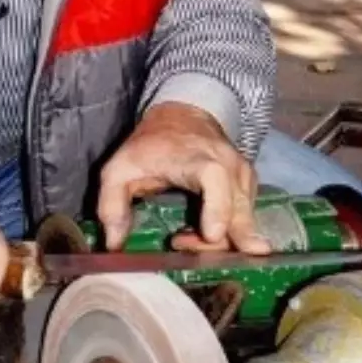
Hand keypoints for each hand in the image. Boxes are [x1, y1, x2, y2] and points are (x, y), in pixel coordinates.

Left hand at [97, 102, 269, 254]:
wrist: (184, 117)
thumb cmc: (150, 146)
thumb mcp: (119, 171)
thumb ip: (112, 207)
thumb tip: (114, 245)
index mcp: (198, 158)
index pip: (215, 180)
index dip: (217, 208)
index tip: (212, 235)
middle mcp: (229, 166)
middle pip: (237, 215)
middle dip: (215, 245)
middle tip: (180, 244)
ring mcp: (244, 178)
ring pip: (243, 225)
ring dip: (217, 243)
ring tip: (184, 237)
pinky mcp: (249, 188)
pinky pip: (245, 222)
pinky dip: (226, 235)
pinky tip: (200, 232)